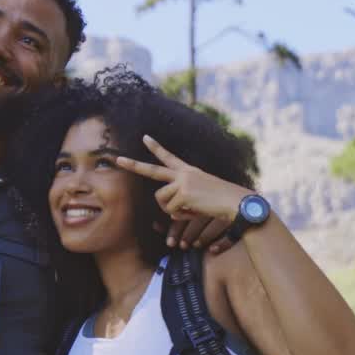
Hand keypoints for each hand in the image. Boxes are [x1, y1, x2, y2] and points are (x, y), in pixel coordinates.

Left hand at [117, 135, 251, 252]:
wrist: (237, 202)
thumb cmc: (221, 202)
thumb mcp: (200, 195)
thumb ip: (182, 198)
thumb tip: (169, 211)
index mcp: (188, 171)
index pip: (169, 156)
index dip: (155, 147)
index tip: (144, 138)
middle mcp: (183, 173)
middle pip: (152, 170)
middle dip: (133, 165)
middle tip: (118, 160)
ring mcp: (183, 182)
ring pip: (161, 200)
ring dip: (171, 210)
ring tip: (189, 210)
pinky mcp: (184, 194)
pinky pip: (172, 211)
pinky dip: (181, 217)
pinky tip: (195, 212)